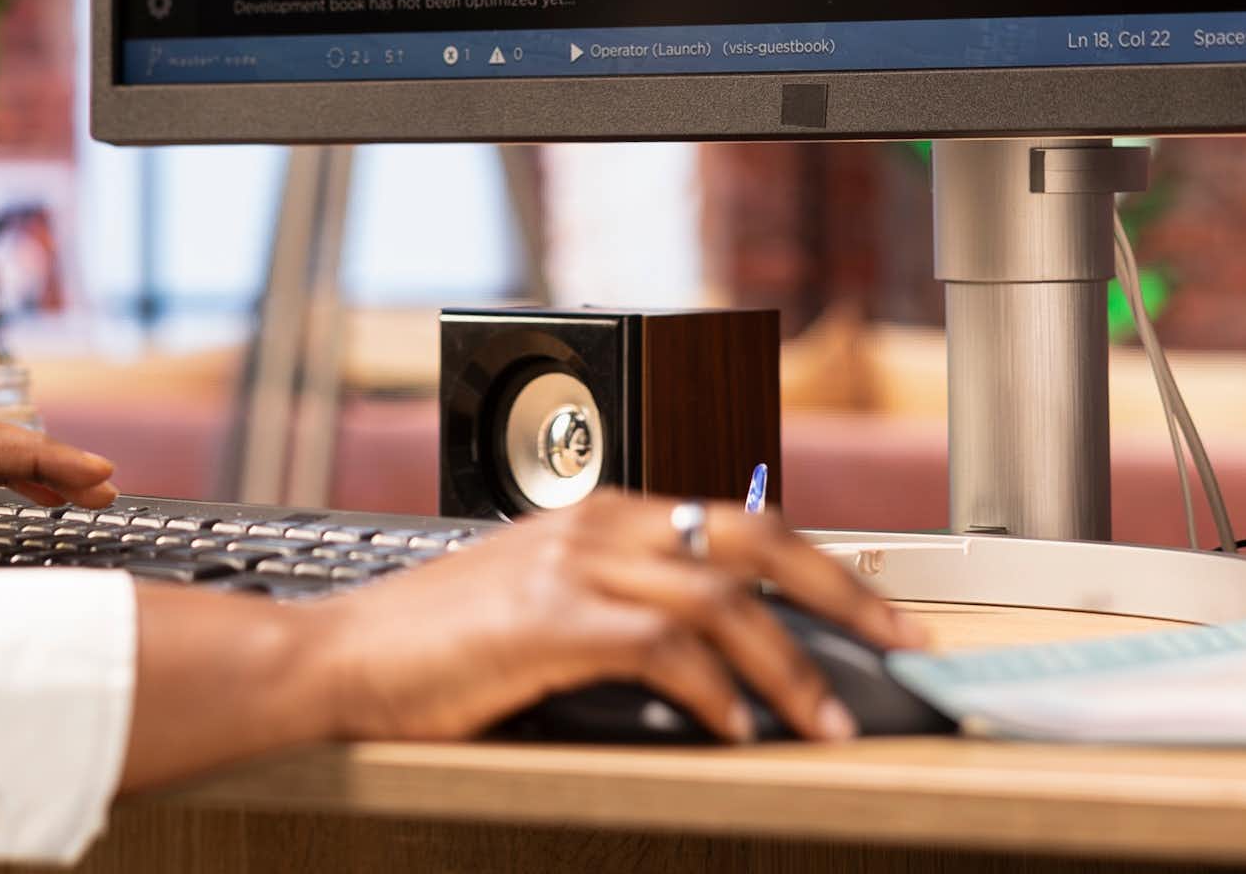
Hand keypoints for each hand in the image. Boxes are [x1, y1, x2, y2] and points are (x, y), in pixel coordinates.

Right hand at [297, 492, 922, 746]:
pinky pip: (662, 646)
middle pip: (749, 537)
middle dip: (839, 588)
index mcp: (598, 516)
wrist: (344, 658)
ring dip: (791, 664)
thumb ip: (617, 616)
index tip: (874, 601)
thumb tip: (713, 665)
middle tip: (901, 638)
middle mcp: (594, 524)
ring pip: (720, 596)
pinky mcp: (550, 617)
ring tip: (831, 720)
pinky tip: (738, 728)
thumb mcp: (538, 611)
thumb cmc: (433, 647)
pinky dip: (715, 689)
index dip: (816, 560)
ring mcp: (572, 565)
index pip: (733, 518)